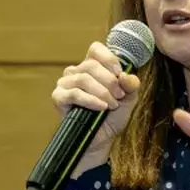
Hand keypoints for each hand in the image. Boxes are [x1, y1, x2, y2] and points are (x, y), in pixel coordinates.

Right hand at [52, 41, 141, 174]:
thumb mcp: (127, 100)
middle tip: (119, 96)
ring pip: (83, 78)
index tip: (120, 74)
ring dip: (102, 92)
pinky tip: (101, 108)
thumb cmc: (112, 118)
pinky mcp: (59, 98)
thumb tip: (127, 76)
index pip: (95, 49)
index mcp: (91, 67)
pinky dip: (91, 100)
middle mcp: (76, 72)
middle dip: (109, 81)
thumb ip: (130, 86)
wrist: (101, 141)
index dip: (109, 58)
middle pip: (91, 65)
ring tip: (111, 105)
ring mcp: (65, 84)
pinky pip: (74, 93)